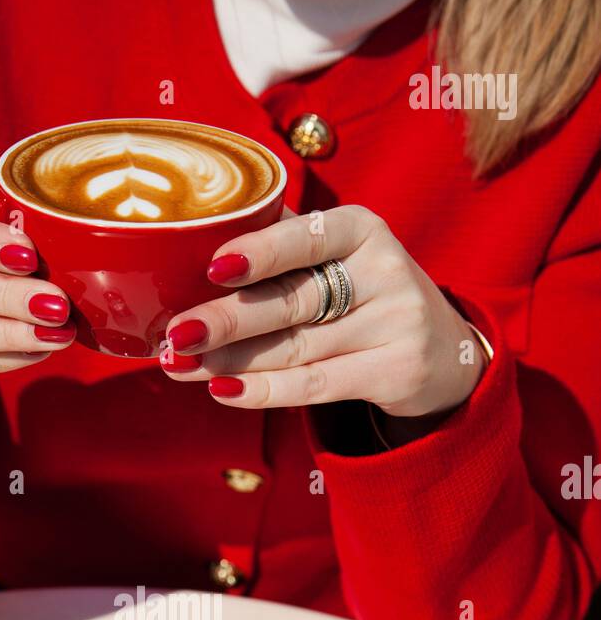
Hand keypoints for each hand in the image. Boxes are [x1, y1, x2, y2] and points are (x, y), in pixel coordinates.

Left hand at [161, 206, 485, 418]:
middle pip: (291, 300)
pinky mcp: (396, 372)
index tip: (212, 268)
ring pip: (295, 347)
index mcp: (361, 229)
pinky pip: (316, 384)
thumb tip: (194, 237)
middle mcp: (383, 272)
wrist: (444, 347)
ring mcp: (394, 324)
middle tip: (176, 333)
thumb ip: (282, 243)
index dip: (260, 253)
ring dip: (229, 360)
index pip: (305, 238)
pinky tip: (222, 389)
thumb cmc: (362, 291)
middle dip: (226, 319)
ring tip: (181, 364)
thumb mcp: (338, 254)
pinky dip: (264, 390)